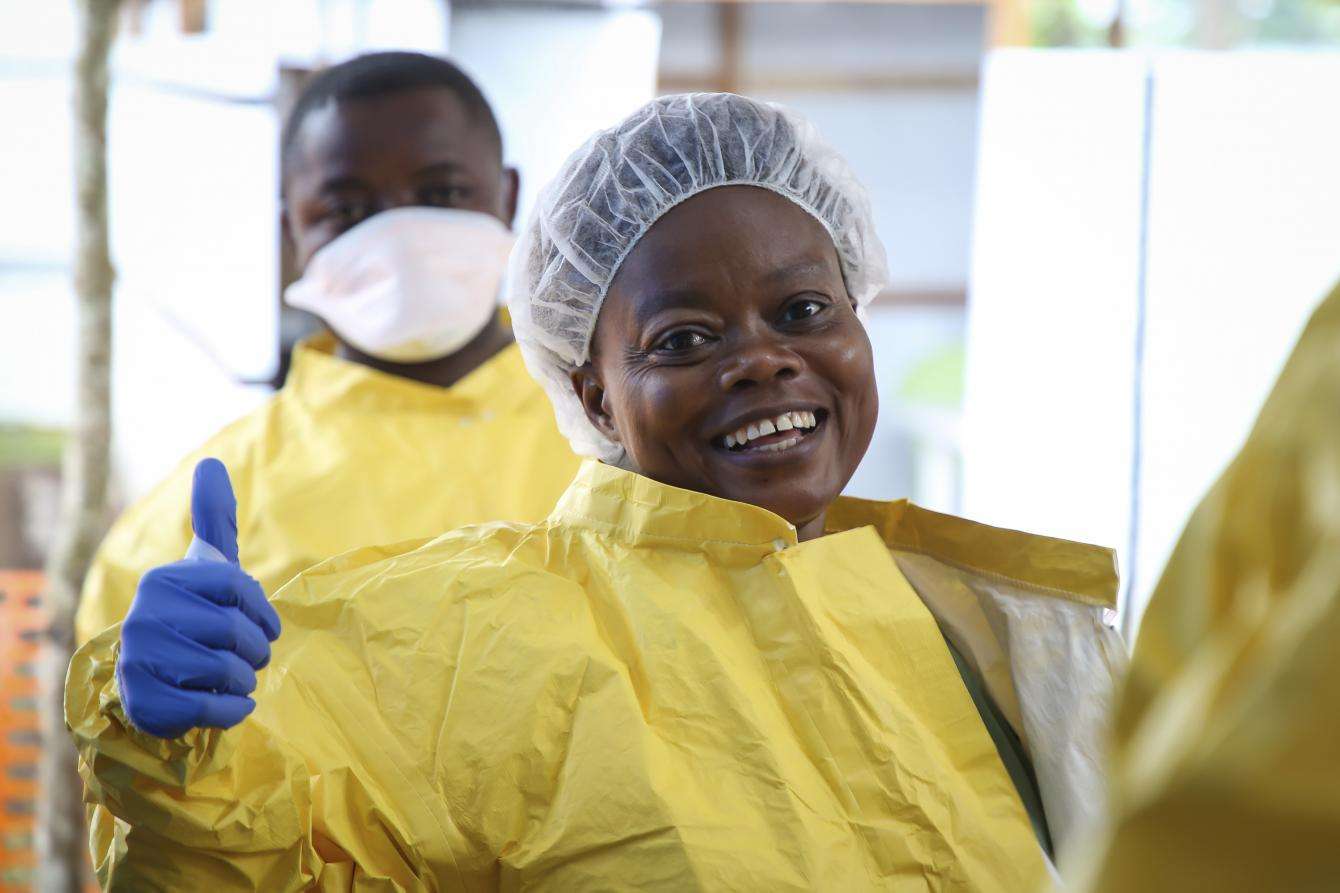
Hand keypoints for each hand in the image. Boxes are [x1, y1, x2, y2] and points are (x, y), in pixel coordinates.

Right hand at [117, 458, 280, 737]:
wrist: (156, 681)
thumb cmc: (194, 616)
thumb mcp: (206, 568)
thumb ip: (214, 519)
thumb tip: (211, 462)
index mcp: (164, 580)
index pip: (240, 588)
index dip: (262, 611)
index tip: (262, 623)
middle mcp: (144, 616)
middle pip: (236, 631)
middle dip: (257, 649)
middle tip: (250, 656)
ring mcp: (140, 661)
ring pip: (228, 670)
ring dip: (246, 679)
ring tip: (236, 677)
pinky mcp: (146, 703)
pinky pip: (213, 709)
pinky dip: (235, 709)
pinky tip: (231, 703)